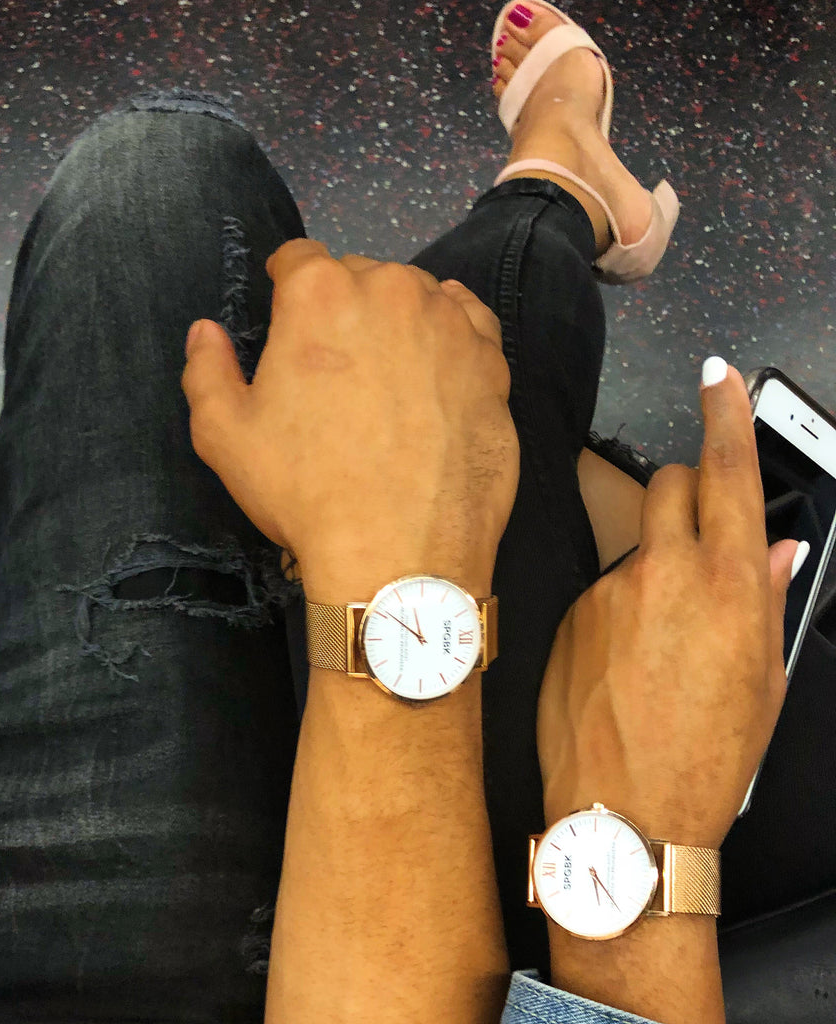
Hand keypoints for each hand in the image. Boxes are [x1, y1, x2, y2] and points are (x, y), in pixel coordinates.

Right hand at [181, 238, 518, 601]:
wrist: (401, 553)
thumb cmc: (305, 491)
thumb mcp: (224, 435)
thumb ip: (206, 369)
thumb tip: (205, 331)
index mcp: (320, 293)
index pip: (298, 258)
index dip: (286, 286)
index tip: (287, 318)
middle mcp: (391, 289)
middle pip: (358, 276)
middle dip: (342, 309)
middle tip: (334, 369)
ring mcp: (451, 323)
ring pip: (415, 298)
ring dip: (396, 321)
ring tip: (386, 379)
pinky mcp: (493, 362)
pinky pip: (467, 324)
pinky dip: (448, 336)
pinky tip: (434, 373)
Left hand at [537, 362, 801, 848]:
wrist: (623, 811)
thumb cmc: (705, 756)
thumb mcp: (762, 679)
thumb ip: (767, 599)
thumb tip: (779, 552)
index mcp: (728, 583)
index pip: (727, 470)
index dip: (726, 411)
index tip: (720, 375)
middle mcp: (664, 572)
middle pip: (669, 483)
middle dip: (685, 489)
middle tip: (698, 528)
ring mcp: (607, 588)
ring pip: (630, 536)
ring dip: (652, 555)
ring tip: (661, 626)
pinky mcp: (570, 611)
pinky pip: (598, 582)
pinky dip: (616, 599)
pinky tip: (624, 652)